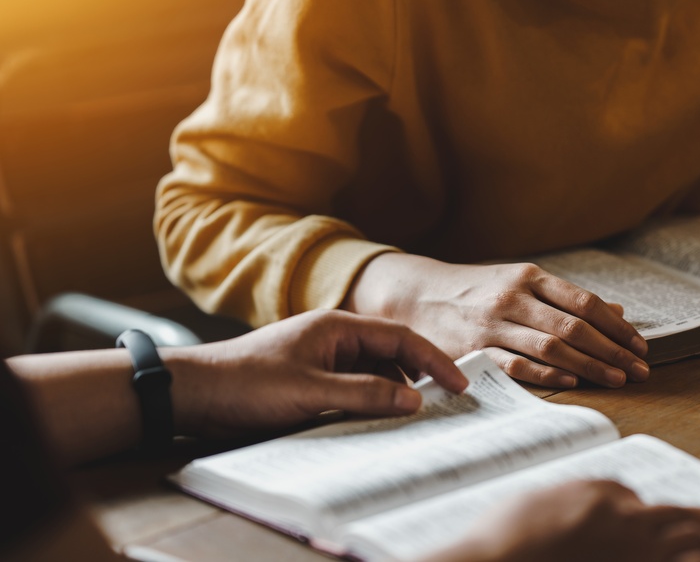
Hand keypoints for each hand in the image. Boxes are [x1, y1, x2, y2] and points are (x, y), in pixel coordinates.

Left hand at [168, 309, 467, 436]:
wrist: (194, 393)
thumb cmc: (247, 383)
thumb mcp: (312, 391)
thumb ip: (366, 393)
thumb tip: (415, 399)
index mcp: (337, 326)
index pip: (401, 337)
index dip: (434, 360)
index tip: (459, 383)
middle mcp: (333, 338)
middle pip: (392, 353)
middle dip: (419, 376)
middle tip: (445, 403)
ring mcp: (321, 358)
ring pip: (373, 372)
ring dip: (394, 391)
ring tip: (414, 416)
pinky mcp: (309, 380)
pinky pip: (353, 387)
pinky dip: (371, 401)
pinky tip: (378, 420)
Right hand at [343, 253, 649, 387]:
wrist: (414, 294)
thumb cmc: (476, 290)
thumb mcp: (520, 281)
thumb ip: (566, 298)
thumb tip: (617, 311)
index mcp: (529, 277)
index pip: (584, 302)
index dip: (616, 326)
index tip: (639, 345)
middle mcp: (514, 299)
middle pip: (574, 327)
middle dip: (613, 351)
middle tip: (640, 370)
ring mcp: (493, 325)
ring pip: (551, 346)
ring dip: (589, 366)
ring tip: (617, 380)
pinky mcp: (474, 350)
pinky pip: (517, 365)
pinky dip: (547, 374)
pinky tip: (572, 383)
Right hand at [427, 480, 699, 561]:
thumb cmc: (505, 539)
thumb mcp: (536, 502)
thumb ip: (570, 501)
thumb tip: (590, 509)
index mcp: (601, 496)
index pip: (633, 497)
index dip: (648, 509)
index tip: (660, 517)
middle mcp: (626, 522)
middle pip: (676, 518)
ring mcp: (635, 554)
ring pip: (689, 545)